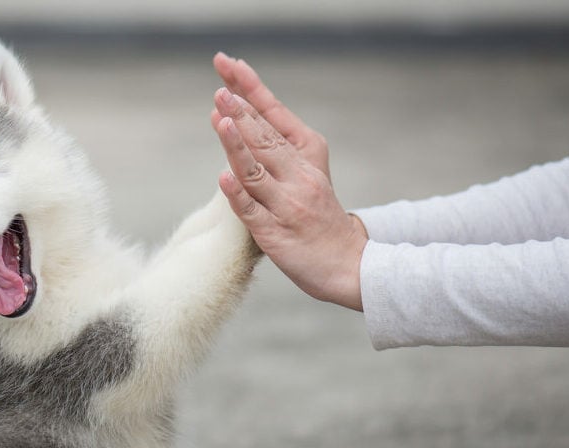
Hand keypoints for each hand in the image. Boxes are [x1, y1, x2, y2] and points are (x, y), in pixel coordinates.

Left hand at [212, 87, 366, 310]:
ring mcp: (287, 205)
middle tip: (220, 89)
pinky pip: (252, 212)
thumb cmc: (318, 213)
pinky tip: (223, 178)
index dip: (252, 90)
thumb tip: (235, 119)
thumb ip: (276, 147)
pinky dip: (237, 194)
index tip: (230, 65)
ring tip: (220, 119)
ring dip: (237, 145)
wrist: (347, 261)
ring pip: (257, 171)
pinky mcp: (274, 234)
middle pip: (265, 139)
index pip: (274, 116)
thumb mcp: (307, 171)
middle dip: (241, 112)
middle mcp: (299, 177)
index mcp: (307, 155)